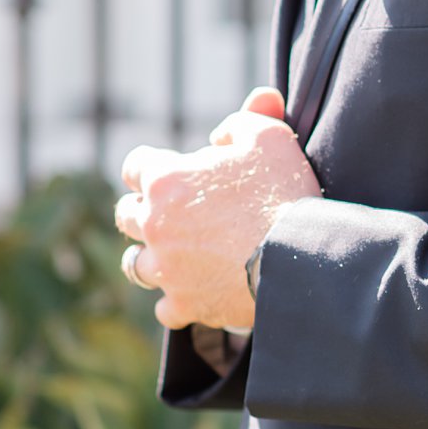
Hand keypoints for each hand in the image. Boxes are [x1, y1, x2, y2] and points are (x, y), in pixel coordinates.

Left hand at [114, 86, 320, 330]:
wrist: (301, 256)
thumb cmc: (283, 191)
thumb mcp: (269, 137)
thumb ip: (243, 120)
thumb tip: (224, 131)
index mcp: (166, 180)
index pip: (135, 166)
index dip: (153, 165)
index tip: (170, 170)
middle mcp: (155, 225)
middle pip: (125, 215)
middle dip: (144, 210)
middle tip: (170, 212)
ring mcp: (167, 269)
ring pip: (135, 264)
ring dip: (150, 256)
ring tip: (171, 255)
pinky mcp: (186, 304)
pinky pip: (166, 307)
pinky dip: (176, 300)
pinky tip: (193, 293)